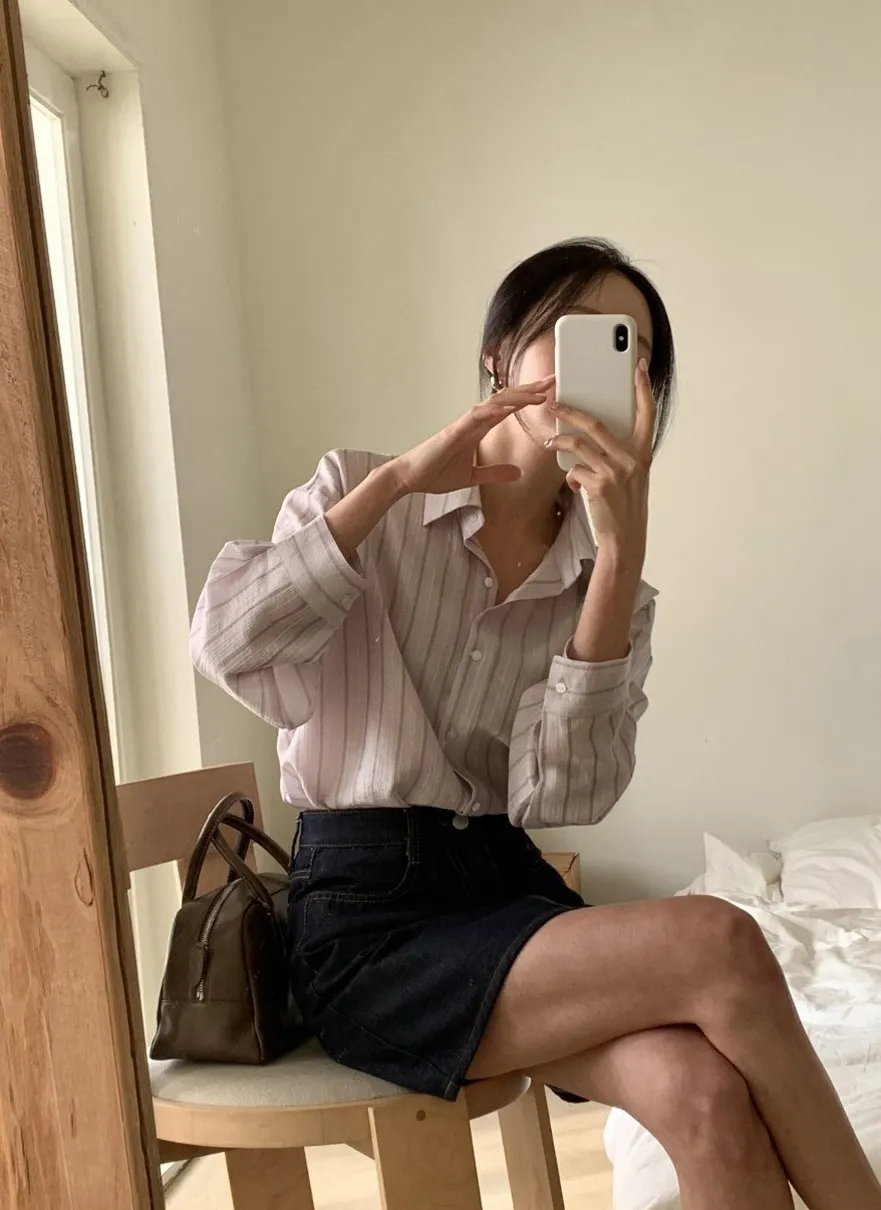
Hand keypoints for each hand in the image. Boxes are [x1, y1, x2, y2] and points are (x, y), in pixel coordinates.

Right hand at [388, 377, 553, 495]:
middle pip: (506, 399)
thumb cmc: (436, 473)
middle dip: (529, 389)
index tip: (548, 391)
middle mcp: (473, 421)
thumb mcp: (473, 476)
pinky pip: (476, 417)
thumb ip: (495, 472)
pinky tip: (508, 407)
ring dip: (517, 396)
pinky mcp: (454, 431)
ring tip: (538, 392)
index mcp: (478, 428)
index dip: (529, 398)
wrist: (411, 477)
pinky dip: (492, 410)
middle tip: (552, 379)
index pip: (508, 408)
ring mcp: (464, 424)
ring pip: (494, 403)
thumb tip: (518, 473)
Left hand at [546, 359, 654, 560]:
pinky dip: (571, 476)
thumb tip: (593, 436)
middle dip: (570, 411)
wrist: (625, 537)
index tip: (637, 367)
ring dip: (559, 441)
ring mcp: (615, 471)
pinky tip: (575, 484)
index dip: (643, 388)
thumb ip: (619, 454)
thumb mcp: (631, 475)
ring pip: (578, 444)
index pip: (647, 412)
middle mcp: (632, 458)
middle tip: (554, 403)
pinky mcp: (599, 485)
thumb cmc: (626, 506)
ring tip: (550, 442)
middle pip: (596, 423)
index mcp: (642, 451)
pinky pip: (575, 470)